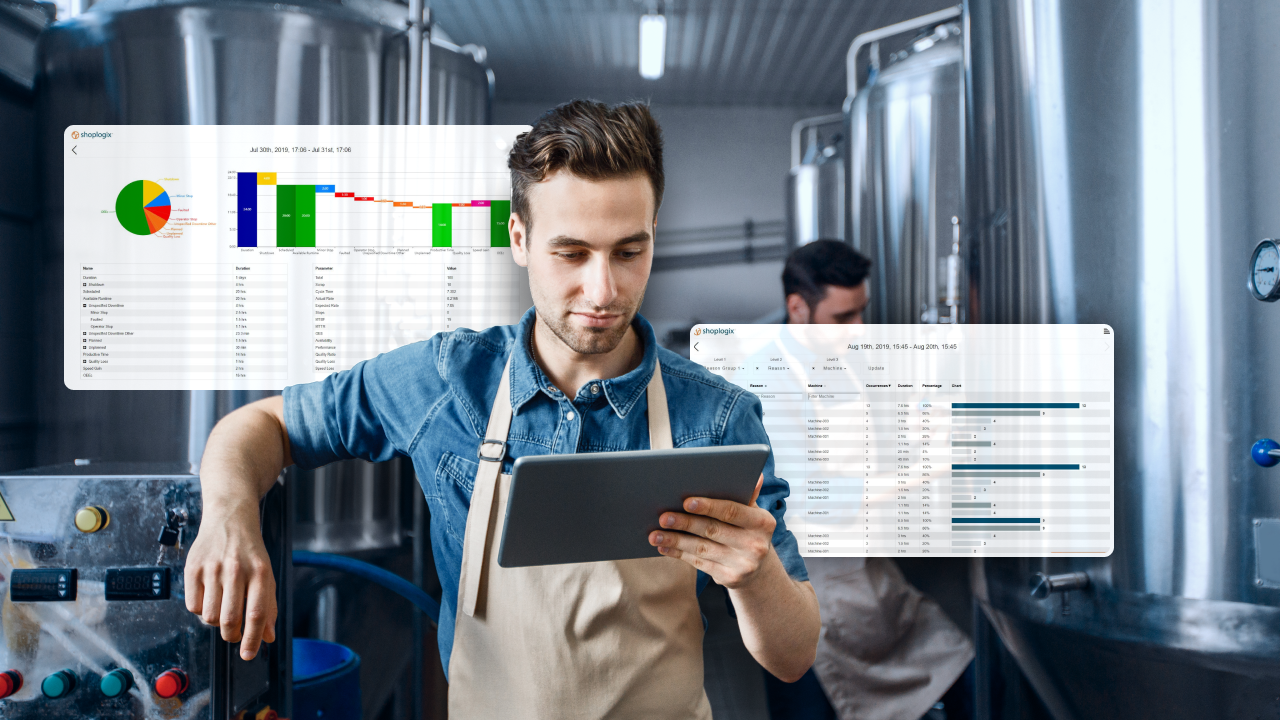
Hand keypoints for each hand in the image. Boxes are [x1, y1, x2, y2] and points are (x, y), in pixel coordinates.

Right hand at [184, 508, 277, 659]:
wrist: (230, 518)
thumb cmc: (250, 550)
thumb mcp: (267, 574)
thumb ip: (268, 606)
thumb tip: (267, 637)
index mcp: (260, 572)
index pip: (256, 614)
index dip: (252, 640)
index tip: (248, 654)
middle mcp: (236, 570)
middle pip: (230, 620)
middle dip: (232, 636)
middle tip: (234, 635)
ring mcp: (212, 569)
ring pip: (209, 616)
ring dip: (216, 623)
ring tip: (223, 610)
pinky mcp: (193, 568)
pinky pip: (193, 605)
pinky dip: (201, 610)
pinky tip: (209, 597)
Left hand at [648, 475, 777, 588]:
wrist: (757, 569)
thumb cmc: (747, 530)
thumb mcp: (751, 513)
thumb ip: (746, 495)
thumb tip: (756, 475)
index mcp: (763, 522)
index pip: (732, 511)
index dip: (708, 506)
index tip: (686, 502)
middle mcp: (756, 545)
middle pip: (713, 530)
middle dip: (685, 523)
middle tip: (663, 517)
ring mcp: (744, 564)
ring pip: (702, 548)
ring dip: (676, 540)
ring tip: (655, 534)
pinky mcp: (730, 578)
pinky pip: (699, 563)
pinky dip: (679, 553)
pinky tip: (664, 546)